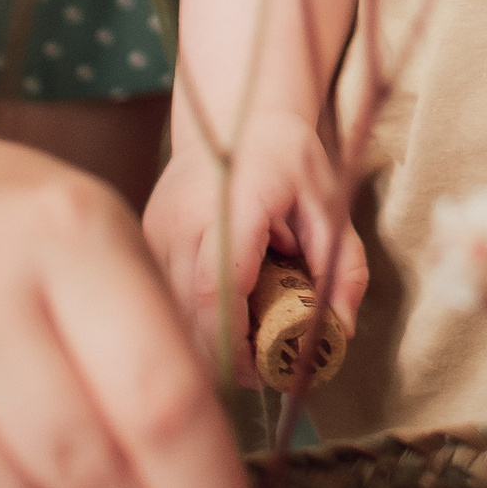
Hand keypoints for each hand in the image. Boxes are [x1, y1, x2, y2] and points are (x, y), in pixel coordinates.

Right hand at [145, 106, 368, 364]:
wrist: (237, 114)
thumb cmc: (289, 160)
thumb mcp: (330, 205)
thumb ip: (342, 267)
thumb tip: (340, 331)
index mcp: (232, 206)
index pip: (216, 291)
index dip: (234, 344)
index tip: (262, 373)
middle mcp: (181, 220)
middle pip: (185, 313)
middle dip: (220, 356)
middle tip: (261, 371)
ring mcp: (155, 230)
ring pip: (165, 312)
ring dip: (201, 341)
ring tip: (244, 342)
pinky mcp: (143, 239)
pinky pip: (158, 298)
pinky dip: (186, 320)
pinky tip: (219, 316)